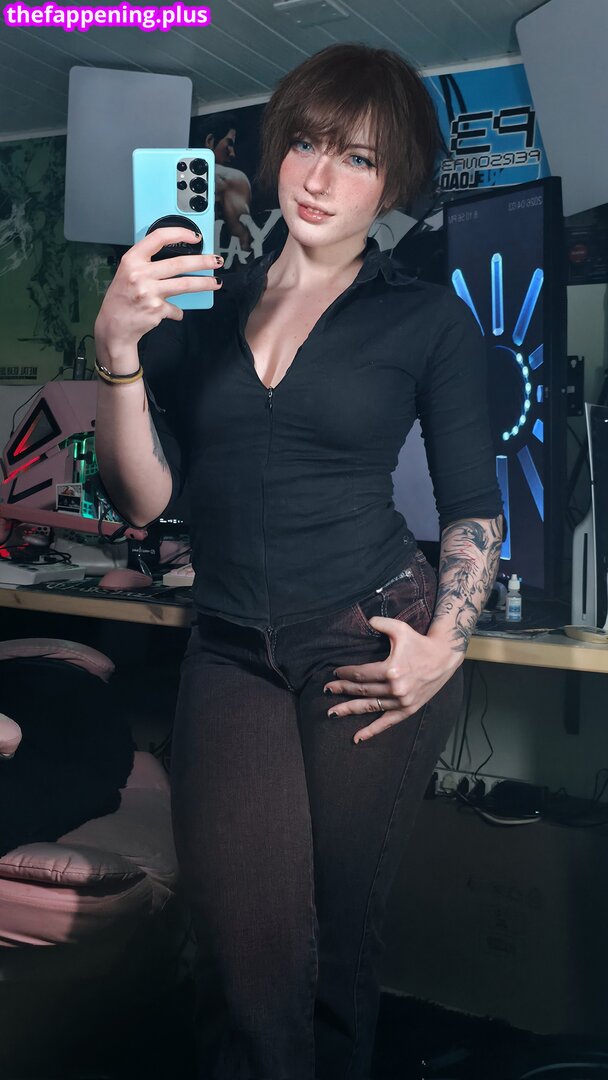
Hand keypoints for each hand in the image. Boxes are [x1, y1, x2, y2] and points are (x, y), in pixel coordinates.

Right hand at [94, 228, 223, 367]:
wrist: (114, 326)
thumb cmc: (121, 298)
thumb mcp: (127, 273)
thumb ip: (147, 263)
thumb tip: (177, 259)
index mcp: (132, 260)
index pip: (159, 237)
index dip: (180, 234)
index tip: (195, 237)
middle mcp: (140, 274)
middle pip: (179, 263)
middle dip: (203, 261)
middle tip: (216, 260)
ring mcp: (149, 292)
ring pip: (185, 285)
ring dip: (205, 283)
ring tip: (216, 283)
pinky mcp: (157, 309)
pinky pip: (177, 309)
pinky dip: (178, 311)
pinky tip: (175, 312)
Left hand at [323, 618, 461, 742]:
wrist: (444, 657)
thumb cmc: (420, 642)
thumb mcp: (400, 628)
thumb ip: (380, 623)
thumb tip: (366, 620)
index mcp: (391, 670)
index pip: (361, 673)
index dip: (346, 673)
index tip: (335, 672)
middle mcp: (395, 688)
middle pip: (361, 690)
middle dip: (341, 689)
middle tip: (326, 690)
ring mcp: (401, 701)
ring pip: (369, 707)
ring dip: (349, 709)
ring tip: (331, 713)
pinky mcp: (408, 709)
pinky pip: (387, 723)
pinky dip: (372, 730)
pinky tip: (357, 737)